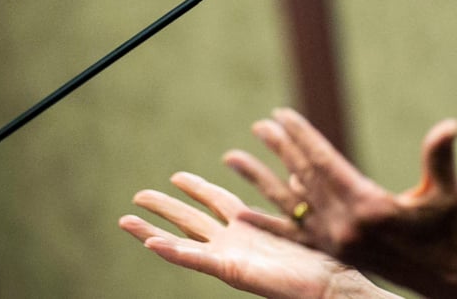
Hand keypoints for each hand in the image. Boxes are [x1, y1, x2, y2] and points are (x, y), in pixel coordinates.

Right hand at [119, 171, 393, 297]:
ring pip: (181, 240)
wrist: (331, 285)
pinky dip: (172, 250)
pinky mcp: (231, 270)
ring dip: (153, 230)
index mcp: (249, 226)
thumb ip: (296, 192)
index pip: (215, 202)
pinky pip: (196, 259)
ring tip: (125, 220)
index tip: (175, 176)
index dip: (196, 189)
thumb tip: (296, 171)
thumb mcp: (303, 217)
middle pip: (190, 219)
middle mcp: (234, 241)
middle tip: (137, 195)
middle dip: (164, 207)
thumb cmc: (322, 258)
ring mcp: (228, 256)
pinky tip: (150, 242)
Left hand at [230, 109, 456, 298]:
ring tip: (234, 158)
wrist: (452, 279)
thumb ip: (440, 158)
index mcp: (369, 207)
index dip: (302, 136)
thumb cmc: (454, 232)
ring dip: (264, 179)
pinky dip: (270, 222)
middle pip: (304, 179)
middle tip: (260, 125)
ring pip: (292, 204)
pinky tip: (245, 214)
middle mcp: (345, 226)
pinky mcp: (336, 254)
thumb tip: (450, 126)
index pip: (324, 163)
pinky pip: (294, 234)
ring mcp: (337, 242)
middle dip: (281, 149)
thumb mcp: (450, 193)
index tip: (281, 114)